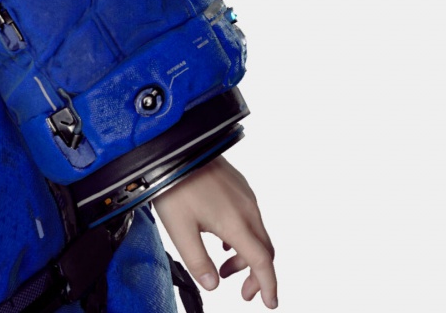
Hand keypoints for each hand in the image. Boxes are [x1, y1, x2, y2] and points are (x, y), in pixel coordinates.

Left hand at [148, 155, 278, 307]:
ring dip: (247, 256)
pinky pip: (251, 219)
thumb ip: (198, 261)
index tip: (270, 302)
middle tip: (243, 293)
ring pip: (258, 235)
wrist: (175, 147)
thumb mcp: (180, 230)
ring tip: (225, 267)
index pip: (261, 262)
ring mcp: (246, 197)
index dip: (268, 285)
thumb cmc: (175, 186)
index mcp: (236, 224)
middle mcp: (248, 210)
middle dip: (257, 276)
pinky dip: (243, 238)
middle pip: (264, 251)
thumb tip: (212, 284)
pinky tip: (224, 241)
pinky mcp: (240, 188)